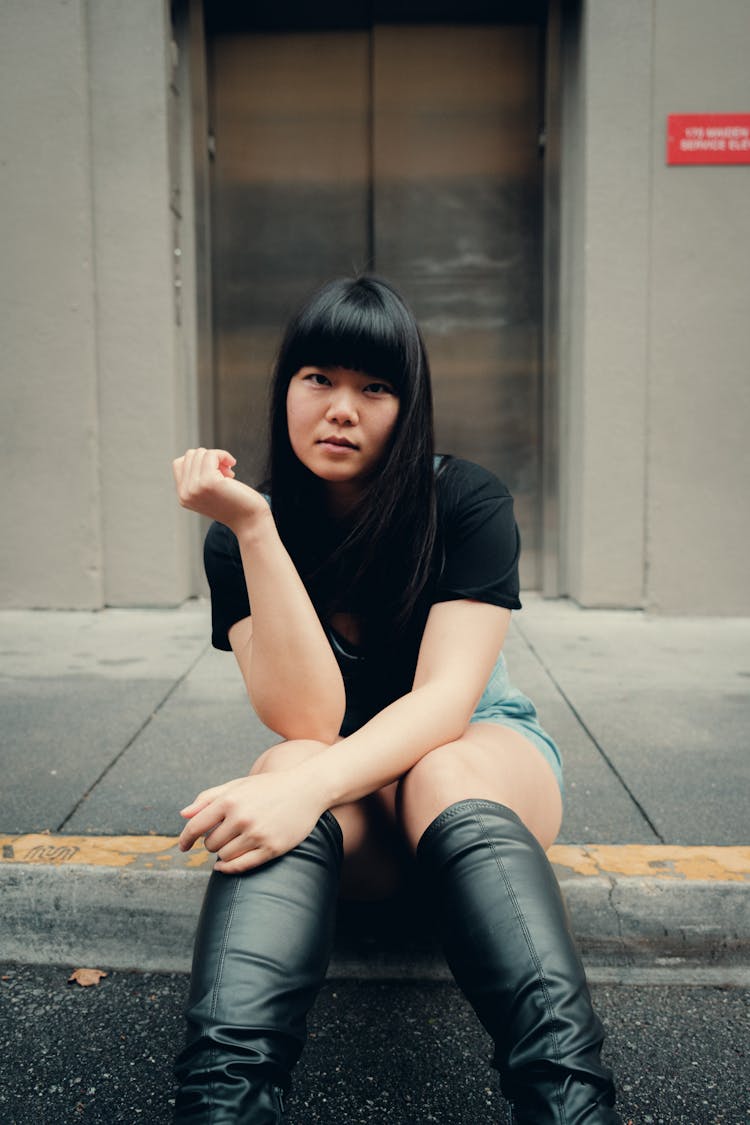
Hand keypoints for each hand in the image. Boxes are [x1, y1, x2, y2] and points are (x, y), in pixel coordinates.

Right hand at [171, 447, 268, 531]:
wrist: (249, 521)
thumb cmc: (234, 504)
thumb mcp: (209, 492)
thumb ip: (197, 478)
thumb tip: (198, 454)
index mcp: (183, 496)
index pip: (179, 463)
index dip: (199, 461)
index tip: (216, 471)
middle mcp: (185, 493)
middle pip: (190, 456)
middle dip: (209, 458)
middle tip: (225, 472)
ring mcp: (195, 488)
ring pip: (200, 453)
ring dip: (217, 457)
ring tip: (228, 472)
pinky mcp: (209, 482)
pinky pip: (211, 455)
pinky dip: (224, 455)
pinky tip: (232, 464)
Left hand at [178, 771, 327, 873]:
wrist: (307, 788)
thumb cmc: (269, 787)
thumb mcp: (238, 786)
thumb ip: (209, 798)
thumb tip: (183, 815)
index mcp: (230, 800)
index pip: (196, 826)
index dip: (185, 839)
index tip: (183, 847)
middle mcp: (242, 817)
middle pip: (210, 844)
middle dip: (212, 843)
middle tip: (223, 837)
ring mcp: (257, 834)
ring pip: (224, 857)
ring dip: (223, 854)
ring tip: (233, 844)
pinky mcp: (272, 847)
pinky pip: (241, 866)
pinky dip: (229, 868)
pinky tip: (224, 866)